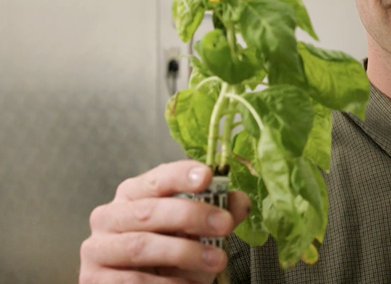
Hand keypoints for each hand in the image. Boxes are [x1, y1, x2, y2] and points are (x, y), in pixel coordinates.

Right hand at [79, 160, 250, 283]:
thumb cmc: (170, 255)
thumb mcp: (198, 232)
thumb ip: (219, 212)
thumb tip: (240, 201)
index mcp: (134, 194)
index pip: (157, 178)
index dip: (181, 175)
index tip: (208, 176)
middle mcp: (109, 216)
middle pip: (150, 211)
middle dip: (191, 215)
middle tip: (225, 224)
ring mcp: (97, 248)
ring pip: (141, 246)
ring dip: (184, 252)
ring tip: (217, 260)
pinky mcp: (93, 279)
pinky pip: (132, 280)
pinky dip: (165, 283)